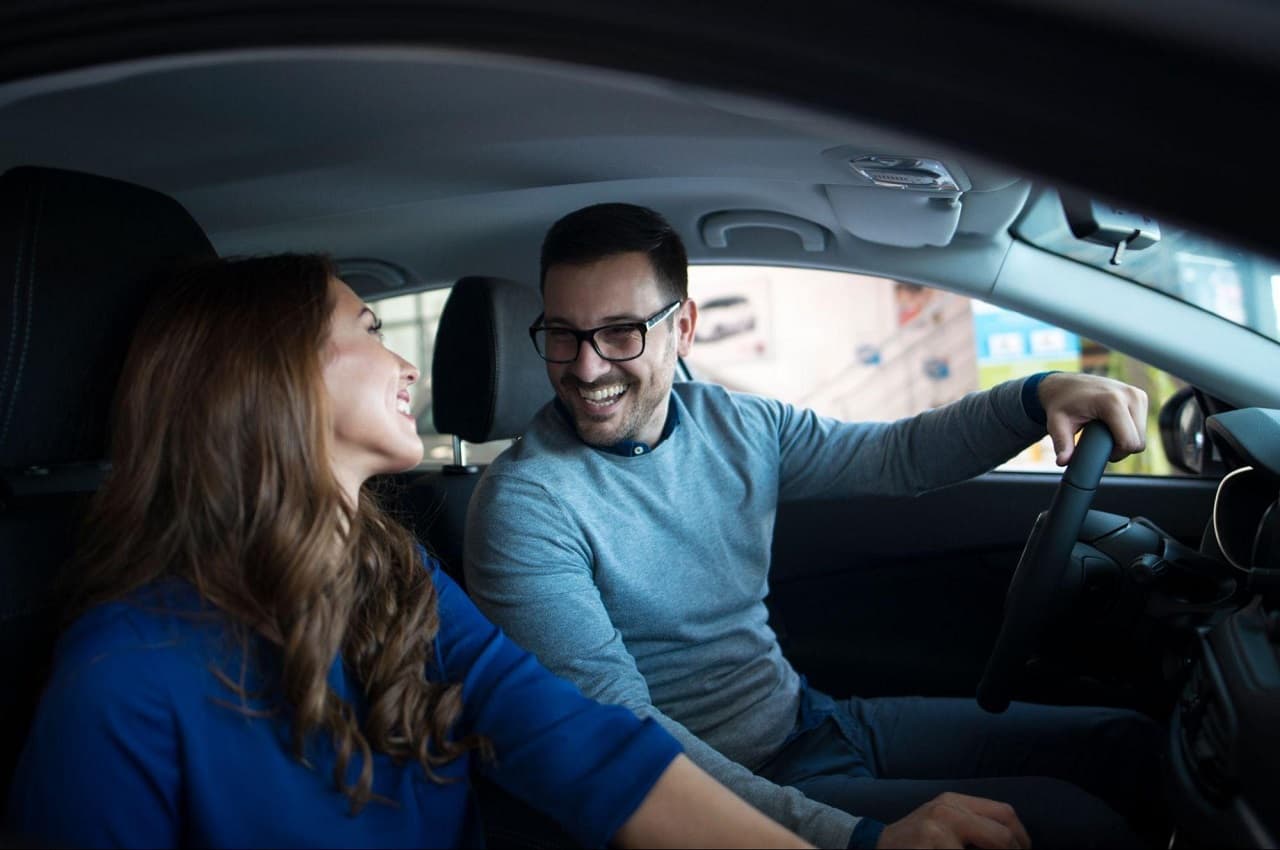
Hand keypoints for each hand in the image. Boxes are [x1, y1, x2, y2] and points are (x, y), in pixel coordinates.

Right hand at [877, 792, 1030, 848]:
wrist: (878, 846)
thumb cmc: (916, 839)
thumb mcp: (943, 819)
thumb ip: (972, 822)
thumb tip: (1013, 841)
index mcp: (953, 801)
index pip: (1004, 813)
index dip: (1021, 837)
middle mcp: (946, 812)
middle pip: (1001, 835)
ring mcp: (937, 833)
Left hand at [1037, 372, 1147, 464]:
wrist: (1065, 385)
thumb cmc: (1061, 404)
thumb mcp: (1057, 424)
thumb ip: (1062, 444)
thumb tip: (1062, 462)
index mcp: (1113, 401)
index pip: (1129, 442)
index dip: (1116, 454)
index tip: (1100, 453)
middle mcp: (1130, 395)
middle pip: (1138, 441)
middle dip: (1121, 449)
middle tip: (1099, 442)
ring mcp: (1137, 394)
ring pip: (1142, 435)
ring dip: (1126, 440)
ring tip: (1104, 433)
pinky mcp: (1140, 396)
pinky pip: (1141, 426)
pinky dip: (1129, 431)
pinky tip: (1113, 425)